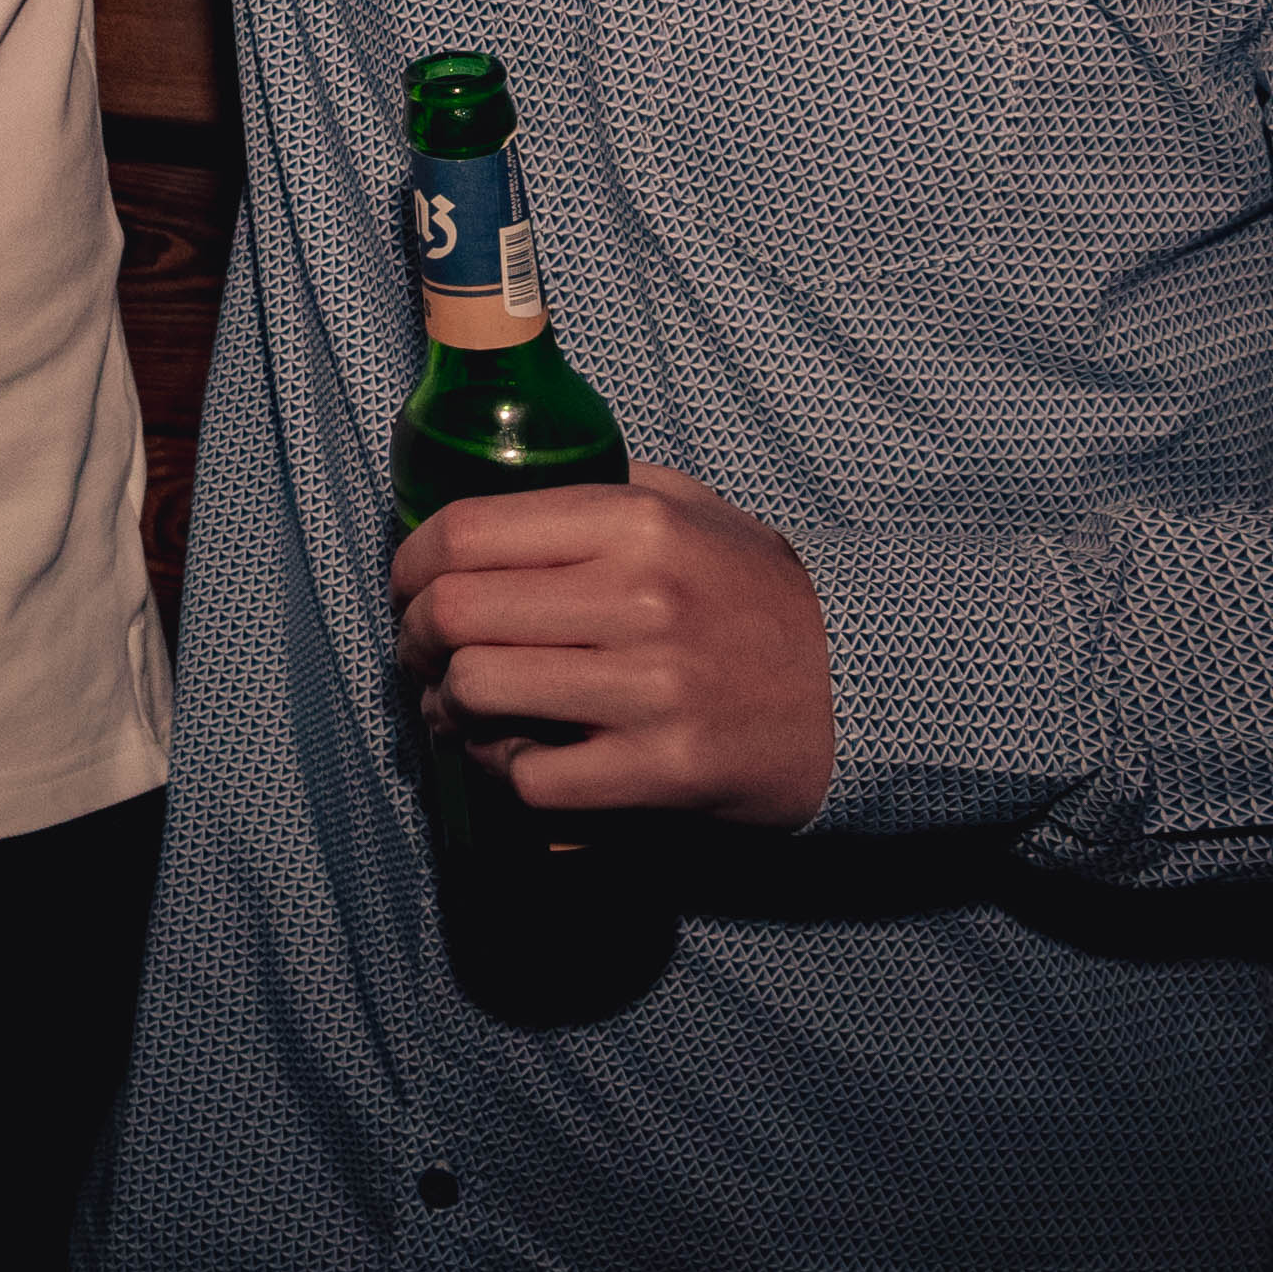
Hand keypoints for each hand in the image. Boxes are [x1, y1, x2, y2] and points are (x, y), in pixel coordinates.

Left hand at [389, 464, 834, 828]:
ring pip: (476, 693)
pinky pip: (531, 779)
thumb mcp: (694, 511)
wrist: (868, 690)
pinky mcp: (663, 772)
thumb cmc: (763, 598)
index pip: (466, 532)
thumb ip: (597, 492)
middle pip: (455, 613)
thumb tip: (481, 508)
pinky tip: (514, 759)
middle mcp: (639, 599)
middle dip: (413, 637)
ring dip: (448, 708)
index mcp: (636, 524)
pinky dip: (503, 772)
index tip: (404, 586)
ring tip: (459, 710)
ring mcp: (651, 691)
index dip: (407, 563)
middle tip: (419, 653)